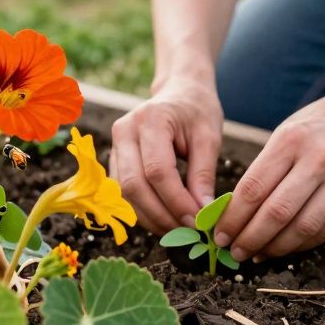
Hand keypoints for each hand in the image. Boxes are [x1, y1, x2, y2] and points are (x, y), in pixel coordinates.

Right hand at [110, 81, 222, 233]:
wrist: (180, 92)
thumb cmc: (198, 111)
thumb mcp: (209, 137)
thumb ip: (203, 175)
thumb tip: (202, 215)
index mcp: (151, 120)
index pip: (157, 171)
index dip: (176, 202)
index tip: (197, 222)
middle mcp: (124, 130)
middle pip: (134, 185)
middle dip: (161, 215)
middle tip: (187, 232)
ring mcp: (115, 144)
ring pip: (124, 194)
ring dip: (150, 218)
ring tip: (178, 229)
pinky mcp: (115, 158)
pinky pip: (123, 192)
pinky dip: (143, 210)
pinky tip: (165, 218)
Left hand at [213, 93, 324, 261]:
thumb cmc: (314, 128)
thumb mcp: (284, 135)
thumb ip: (263, 171)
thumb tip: (234, 215)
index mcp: (291, 140)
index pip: (254, 187)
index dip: (233, 217)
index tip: (218, 234)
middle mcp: (320, 159)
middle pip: (277, 212)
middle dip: (250, 238)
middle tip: (234, 251)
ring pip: (303, 228)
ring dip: (275, 248)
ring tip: (257, 254)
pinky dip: (301, 244)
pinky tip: (284, 247)